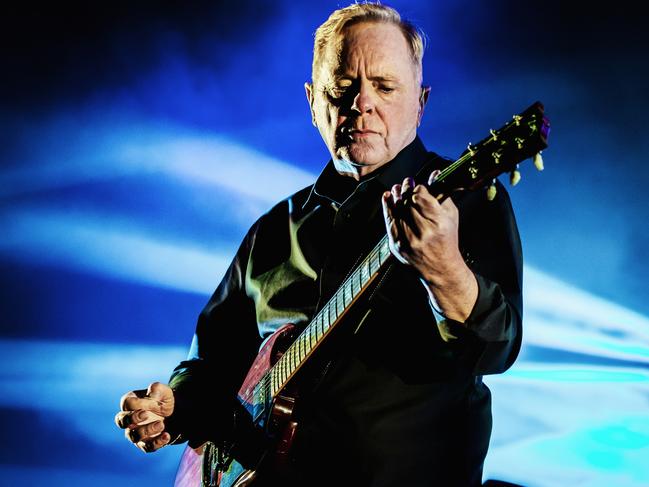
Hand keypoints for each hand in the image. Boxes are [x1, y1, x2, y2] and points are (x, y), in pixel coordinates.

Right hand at [115, 382, 175, 452]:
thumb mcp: (163, 391)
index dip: (139, 403)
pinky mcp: (145, 444)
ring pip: (133, 436)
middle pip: (121, 421)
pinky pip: (147, 447)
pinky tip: (167, 435)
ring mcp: (135, 433)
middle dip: (132, 419)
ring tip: (161, 424)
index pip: (127, 404)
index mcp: (130, 403)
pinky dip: (157, 442)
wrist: (176, 414)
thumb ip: (156, 389)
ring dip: (147, 431)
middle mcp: (129, 419)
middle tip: (146, 414)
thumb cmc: (163, 400)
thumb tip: (151, 393)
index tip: (153, 402)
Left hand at [381, 172, 477, 321]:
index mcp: (439, 223)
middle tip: (407, 182)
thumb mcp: (451, 217)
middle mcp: (422, 232)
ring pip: (397, 210)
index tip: (418, 185)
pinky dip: (387, 207)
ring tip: (397, 188)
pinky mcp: (396, 245)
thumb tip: (435, 173)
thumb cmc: (447, 240)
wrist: (440, 269)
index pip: (421, 197)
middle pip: (407, 202)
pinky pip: (389, 221)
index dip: (418, 188)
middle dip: (406, 189)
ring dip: (395, 196)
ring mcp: (407, 240)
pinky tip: (387, 197)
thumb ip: (442, 194)